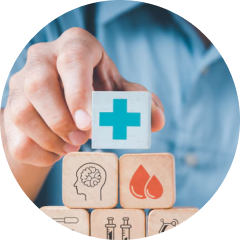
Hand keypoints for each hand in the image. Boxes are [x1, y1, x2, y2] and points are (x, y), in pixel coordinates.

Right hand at [4, 27, 164, 166]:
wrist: (69, 99)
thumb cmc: (97, 91)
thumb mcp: (120, 91)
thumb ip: (139, 102)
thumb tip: (157, 120)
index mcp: (74, 46)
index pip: (72, 61)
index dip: (78, 93)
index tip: (89, 124)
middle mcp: (42, 58)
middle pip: (38, 86)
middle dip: (61, 120)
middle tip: (82, 140)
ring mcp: (20, 82)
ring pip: (21, 113)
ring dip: (49, 139)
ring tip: (72, 146)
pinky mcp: (10, 107)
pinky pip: (15, 136)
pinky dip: (38, 153)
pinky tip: (57, 151)